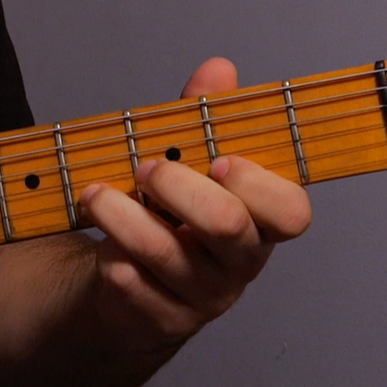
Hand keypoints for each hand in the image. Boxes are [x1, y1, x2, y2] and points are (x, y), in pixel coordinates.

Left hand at [75, 56, 312, 353]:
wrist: (130, 288)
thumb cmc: (170, 214)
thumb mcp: (190, 166)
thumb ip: (204, 119)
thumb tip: (218, 69)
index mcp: (261, 223)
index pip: (291, 214)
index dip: (258, 185)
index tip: (219, 160)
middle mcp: (238, 262)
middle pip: (227, 226)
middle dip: (179, 186)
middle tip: (145, 169)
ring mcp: (200, 295)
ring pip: (166, 253)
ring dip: (122, 215)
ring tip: (95, 193)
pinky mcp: (157, 317)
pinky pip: (130, 282)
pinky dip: (109, 254)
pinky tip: (100, 240)